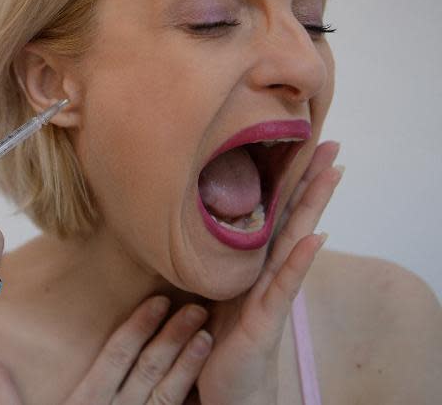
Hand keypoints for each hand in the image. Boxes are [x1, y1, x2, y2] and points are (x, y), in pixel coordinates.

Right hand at [0, 296, 211, 404]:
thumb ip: (5, 397)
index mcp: (85, 404)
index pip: (115, 358)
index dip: (138, 328)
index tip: (159, 301)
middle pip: (147, 369)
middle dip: (172, 336)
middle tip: (196, 308)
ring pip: (167, 392)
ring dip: (188, 363)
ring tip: (206, 335)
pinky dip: (188, 397)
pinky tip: (203, 380)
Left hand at [196, 141, 342, 403]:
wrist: (225, 384)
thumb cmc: (218, 334)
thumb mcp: (210, 286)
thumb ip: (210, 255)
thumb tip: (192, 219)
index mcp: (254, 261)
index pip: (275, 212)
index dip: (289, 180)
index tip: (302, 143)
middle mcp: (269, 271)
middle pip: (294, 216)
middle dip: (311, 181)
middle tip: (332, 143)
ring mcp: (272, 292)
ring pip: (296, 241)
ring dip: (314, 206)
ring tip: (332, 173)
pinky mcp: (266, 317)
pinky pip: (284, 284)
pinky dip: (299, 261)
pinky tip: (314, 237)